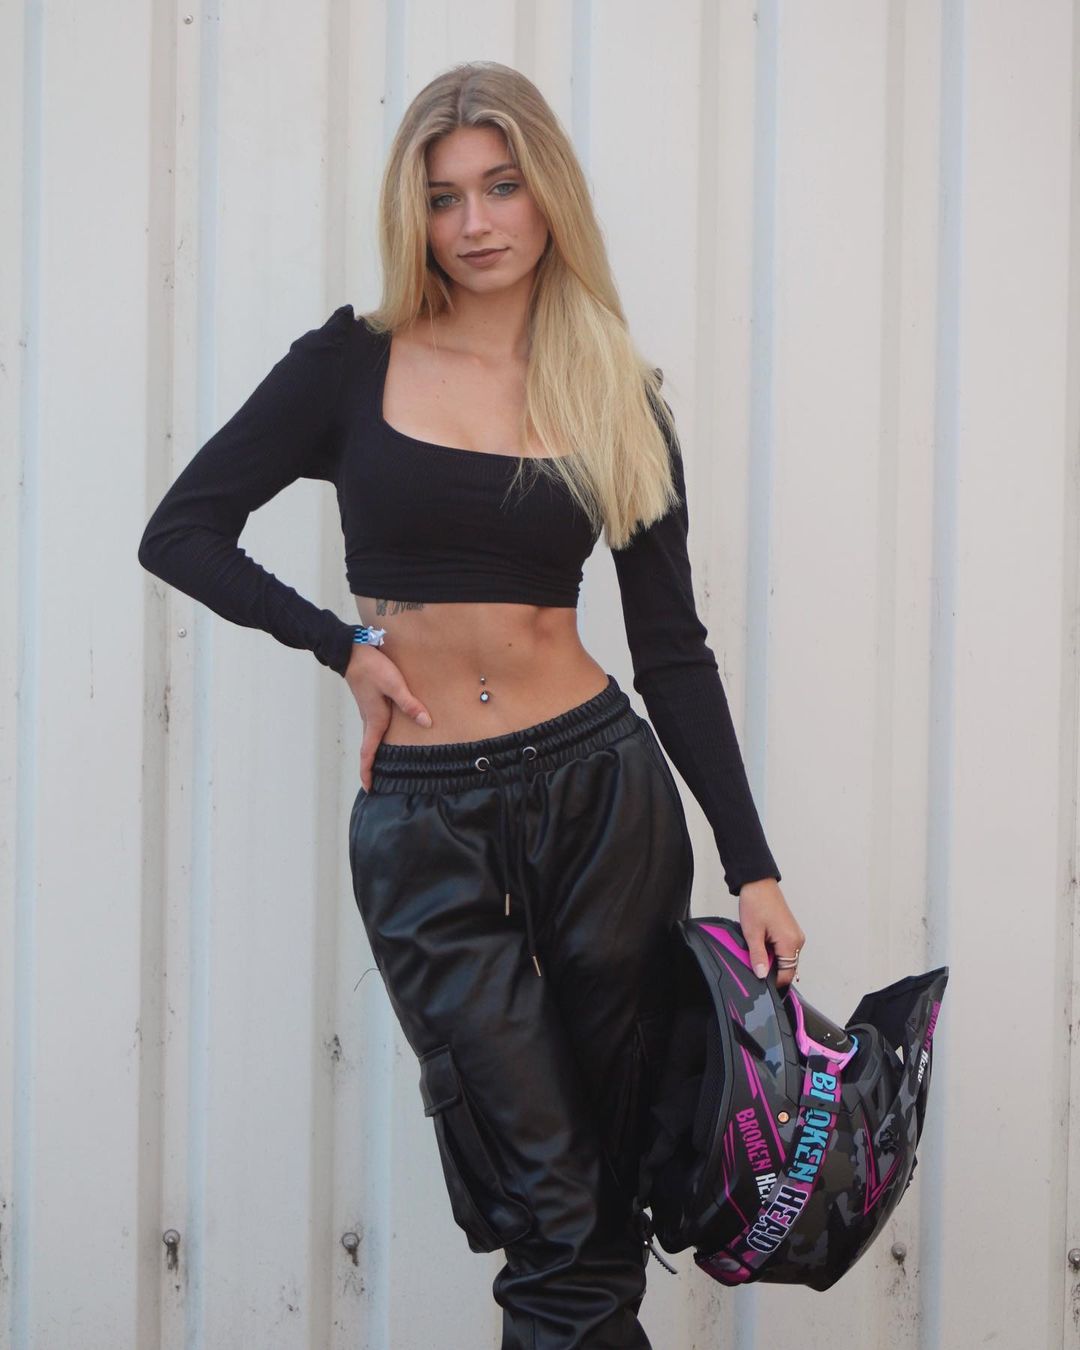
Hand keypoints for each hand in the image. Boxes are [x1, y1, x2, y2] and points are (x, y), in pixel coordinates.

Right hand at [344, 644, 432, 791]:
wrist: (352, 651)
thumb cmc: (372, 668)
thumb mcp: (394, 685)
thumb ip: (409, 704)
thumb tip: (425, 722)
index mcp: (375, 719)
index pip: (368, 753)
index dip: (368, 772)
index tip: (369, 789)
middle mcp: (370, 719)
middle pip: (369, 749)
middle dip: (372, 767)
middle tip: (377, 783)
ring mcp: (368, 712)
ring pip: (371, 738)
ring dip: (374, 754)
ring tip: (382, 766)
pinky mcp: (371, 703)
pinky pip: (374, 727)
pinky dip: (377, 738)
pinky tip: (388, 735)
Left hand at [738, 877, 805, 993]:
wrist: (758, 883)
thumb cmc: (756, 904)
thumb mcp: (752, 934)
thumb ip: (758, 957)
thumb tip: (761, 975)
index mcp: (790, 942)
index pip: (787, 974)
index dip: (774, 982)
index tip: (761, 983)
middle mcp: (797, 940)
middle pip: (788, 967)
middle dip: (772, 969)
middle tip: (756, 964)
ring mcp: (796, 935)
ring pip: (786, 958)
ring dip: (773, 959)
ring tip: (758, 949)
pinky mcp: (791, 931)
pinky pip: (785, 949)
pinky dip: (775, 951)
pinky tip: (762, 943)